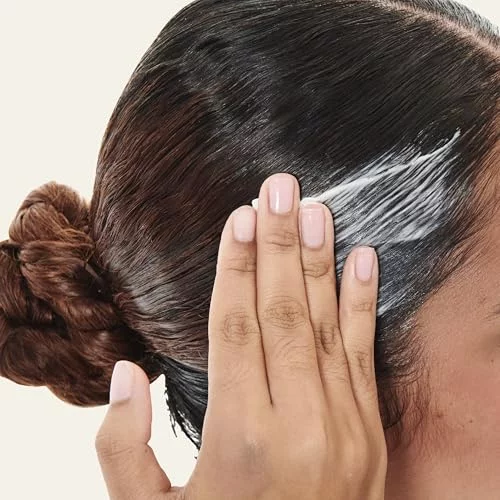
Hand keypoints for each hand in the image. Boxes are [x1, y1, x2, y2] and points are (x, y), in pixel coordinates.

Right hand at [95, 172, 386, 498]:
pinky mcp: (369, 432)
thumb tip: (123, 373)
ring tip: (316, 210)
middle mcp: (297, 422)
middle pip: (280, 311)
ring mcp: (342, 425)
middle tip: (280, 188)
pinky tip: (365, 260)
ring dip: (319, 260)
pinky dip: (363, 303)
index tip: (239, 218)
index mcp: (240, 437)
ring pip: (325, 323)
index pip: (234, 327)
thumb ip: (123, 446)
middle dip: (278, 243)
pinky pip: (364, 354)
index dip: (235, 267)